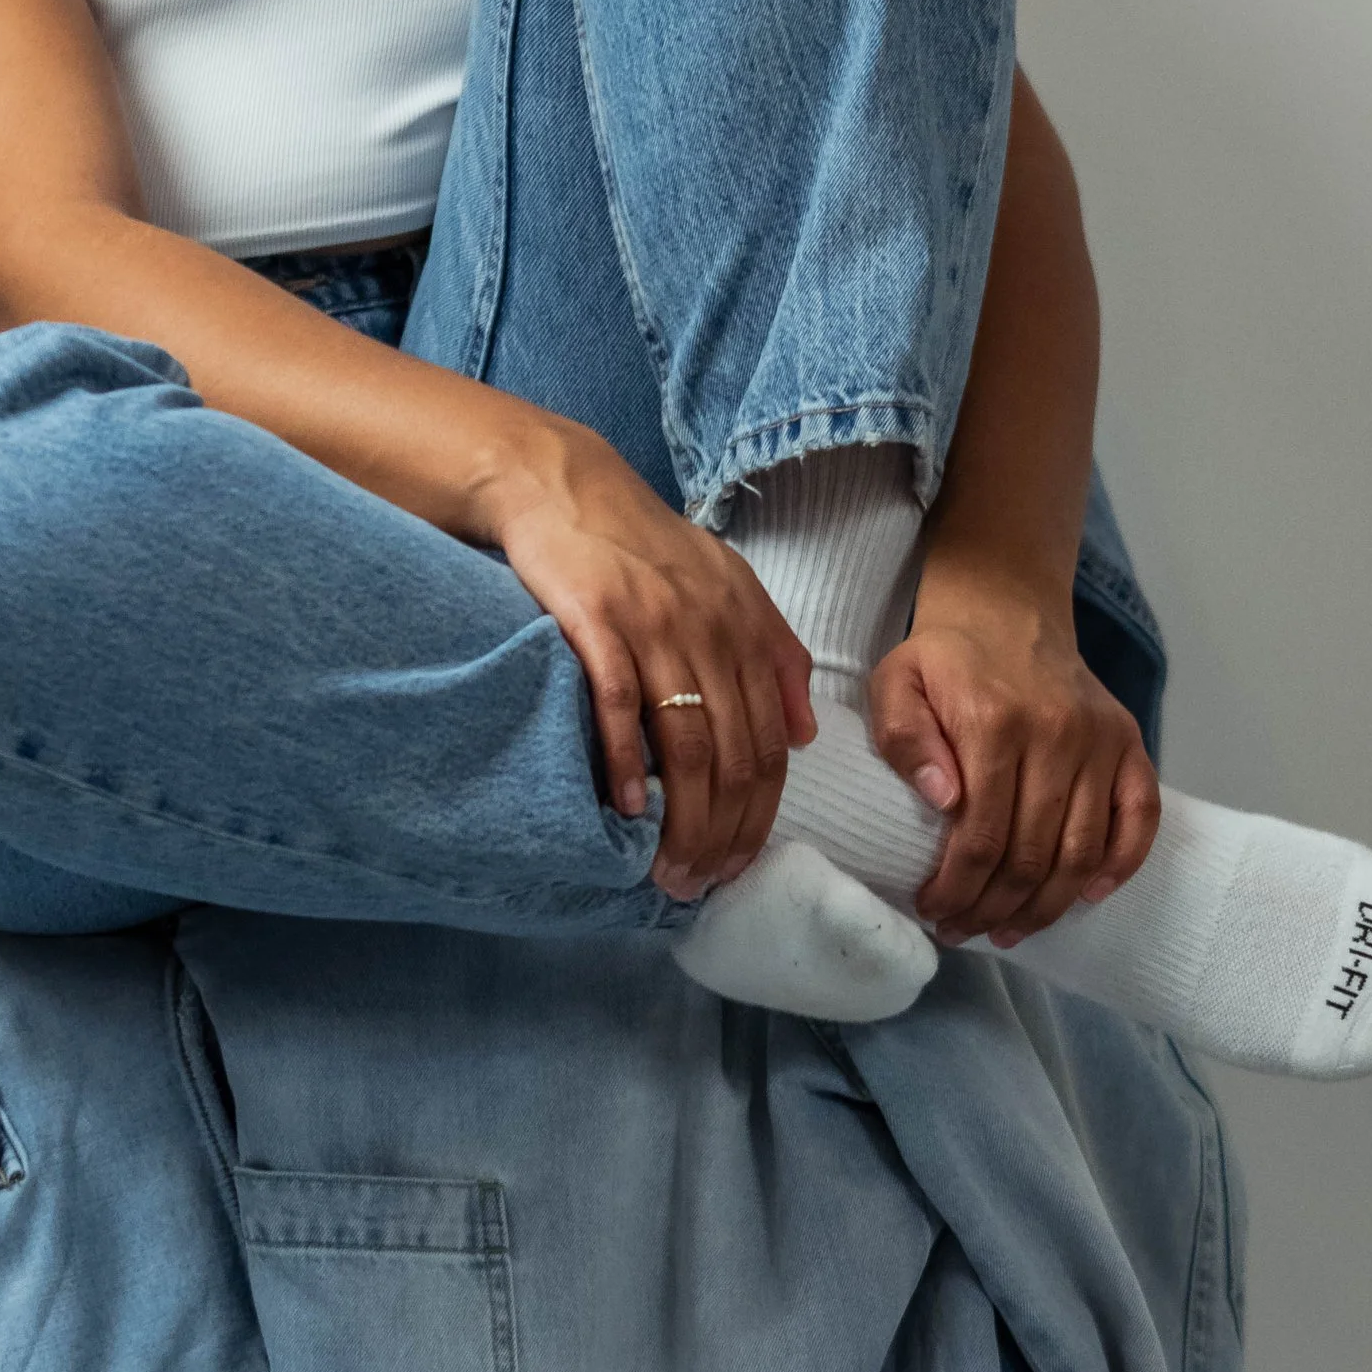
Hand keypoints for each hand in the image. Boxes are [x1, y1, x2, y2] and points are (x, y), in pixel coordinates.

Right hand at [481, 427, 815, 896]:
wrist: (565, 487)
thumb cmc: (643, 545)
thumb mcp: (729, 585)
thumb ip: (775, 654)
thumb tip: (806, 733)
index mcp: (748, 628)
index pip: (773, 743)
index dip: (762, 814)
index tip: (741, 864)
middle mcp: (712, 630)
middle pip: (736, 756)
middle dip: (725, 833)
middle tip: (702, 884)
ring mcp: (656, 627)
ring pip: (688, 744)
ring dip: (683, 819)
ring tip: (668, 869)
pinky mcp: (598, 622)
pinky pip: (622, 705)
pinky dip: (629, 764)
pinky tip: (630, 808)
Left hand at [871, 559, 1159, 942]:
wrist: (1008, 614)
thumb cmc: (944, 661)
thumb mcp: (896, 684)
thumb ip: (904, 739)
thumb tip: (943, 800)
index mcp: (994, 722)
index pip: (980, 836)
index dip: (957, 889)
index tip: (933, 912)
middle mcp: (1058, 733)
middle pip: (1032, 854)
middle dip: (994, 909)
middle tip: (964, 931)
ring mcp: (1101, 740)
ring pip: (1083, 850)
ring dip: (1047, 906)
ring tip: (1010, 932)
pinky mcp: (1130, 743)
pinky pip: (1141, 816)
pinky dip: (1120, 865)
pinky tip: (1087, 896)